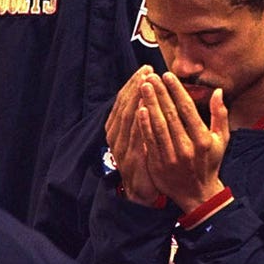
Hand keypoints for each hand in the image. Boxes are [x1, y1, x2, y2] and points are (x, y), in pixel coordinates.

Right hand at [104, 66, 160, 204]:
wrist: (142, 193)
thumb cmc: (144, 162)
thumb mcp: (139, 139)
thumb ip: (140, 119)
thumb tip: (147, 95)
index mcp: (115, 130)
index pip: (122, 101)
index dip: (133, 84)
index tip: (145, 70)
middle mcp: (115, 137)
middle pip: (124, 106)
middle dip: (136, 86)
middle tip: (148, 71)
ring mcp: (121, 149)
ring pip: (128, 118)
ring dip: (137, 99)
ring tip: (148, 83)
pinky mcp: (131, 160)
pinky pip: (135, 137)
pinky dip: (140, 121)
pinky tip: (146, 109)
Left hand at [136, 72, 228, 213]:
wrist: (197, 194)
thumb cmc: (209, 163)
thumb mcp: (222, 140)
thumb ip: (220, 114)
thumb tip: (217, 91)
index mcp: (203, 139)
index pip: (187, 109)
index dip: (176, 90)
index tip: (167, 75)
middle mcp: (187, 148)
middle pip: (170, 114)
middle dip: (159, 93)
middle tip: (150, 76)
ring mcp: (171, 157)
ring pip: (158, 126)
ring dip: (149, 104)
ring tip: (143, 86)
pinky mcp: (158, 165)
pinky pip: (149, 141)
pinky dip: (143, 124)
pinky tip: (139, 109)